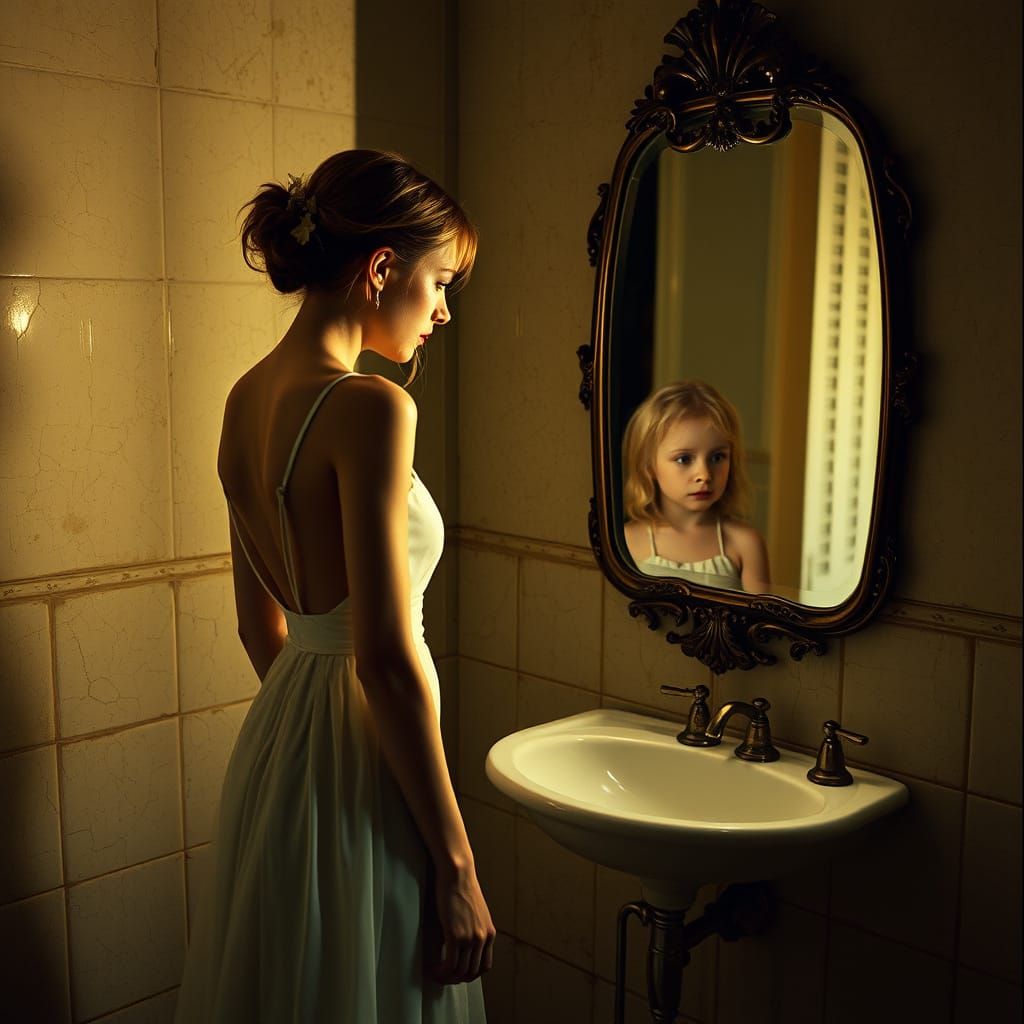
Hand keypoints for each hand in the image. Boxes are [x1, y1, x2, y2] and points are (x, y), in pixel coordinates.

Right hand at [425, 860, 495, 984]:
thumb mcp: (474, 912)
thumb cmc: (462, 888)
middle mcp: (483, 938)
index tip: (457, 974)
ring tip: (435, 973)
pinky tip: (432, 969)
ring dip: (446, 977)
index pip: (484, 966)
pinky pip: (449, 964)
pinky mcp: (455, 935)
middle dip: (456, 979)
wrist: (457, 873)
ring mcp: (470, 938)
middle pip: (472, 972)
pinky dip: (440, 972)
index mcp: (490, 933)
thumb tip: (460, 945)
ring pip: (460, 972)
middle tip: (443, 976)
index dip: (470, 975)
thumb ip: (472, 930)